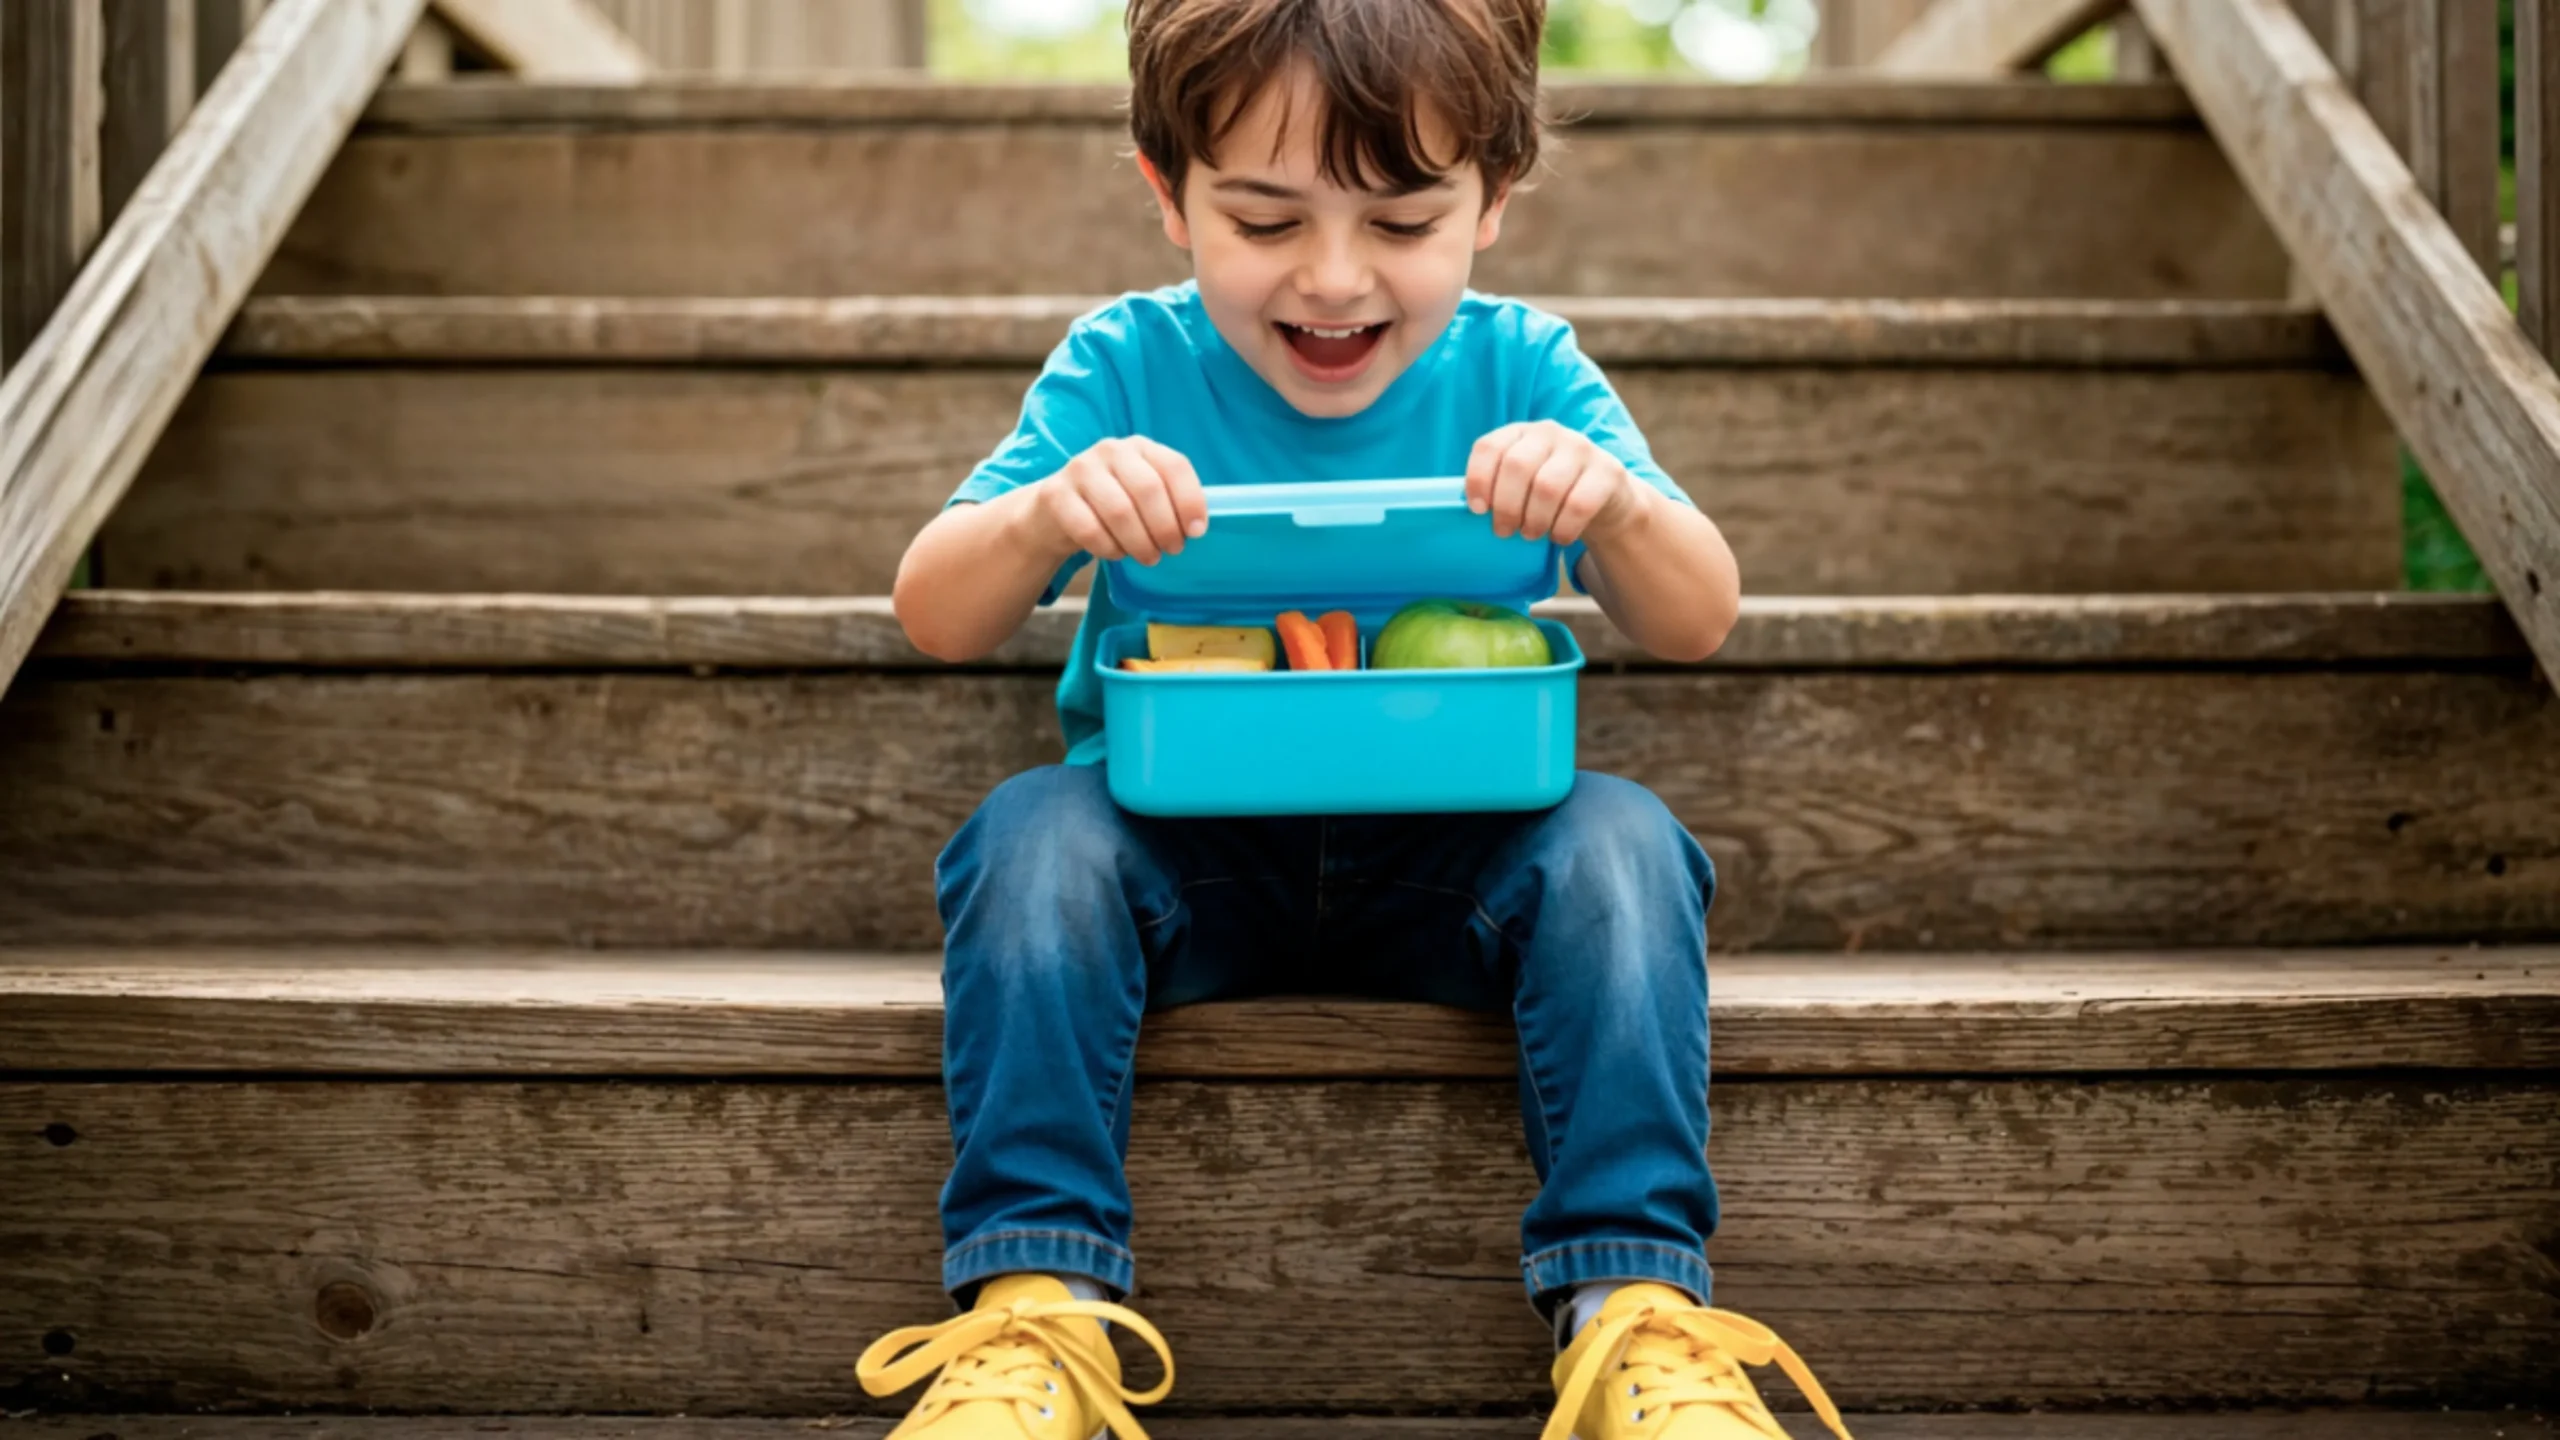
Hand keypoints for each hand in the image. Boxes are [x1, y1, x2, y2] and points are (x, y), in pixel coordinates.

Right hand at [1035, 437, 1208, 565]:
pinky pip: (1089, 529)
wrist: (1055, 512)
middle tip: (1172, 550)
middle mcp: (1111, 450)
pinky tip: (1116, 553)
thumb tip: (1197, 528)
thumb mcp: (1142, 494)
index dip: (1191, 501)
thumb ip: (1169, 501)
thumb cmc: (1112, 505)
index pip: (1175, 466)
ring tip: (1148, 557)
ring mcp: (1080, 469)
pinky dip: (1109, 549)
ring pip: (1120, 512)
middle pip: (1148, 490)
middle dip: (1166, 528)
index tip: (1196, 532)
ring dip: (1140, 543)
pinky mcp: (1055, 494)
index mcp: (1140, 447)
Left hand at [1464, 421, 1645, 545]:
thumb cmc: (1549, 493)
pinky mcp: (1608, 471)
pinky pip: (1579, 505)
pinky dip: (1563, 529)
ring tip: (1531, 534)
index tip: (1478, 510)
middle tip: (1504, 531)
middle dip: (1506, 507)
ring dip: (1534, 521)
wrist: (1606, 497)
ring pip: (1547, 488)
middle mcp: (1550, 433)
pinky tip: (1558, 536)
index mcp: (1521, 433)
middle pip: (1517, 467)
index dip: (1478, 479)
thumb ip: (1497, 485)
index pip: (1489, 447)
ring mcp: (1582, 448)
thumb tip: (1469, 509)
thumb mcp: (1522, 481)